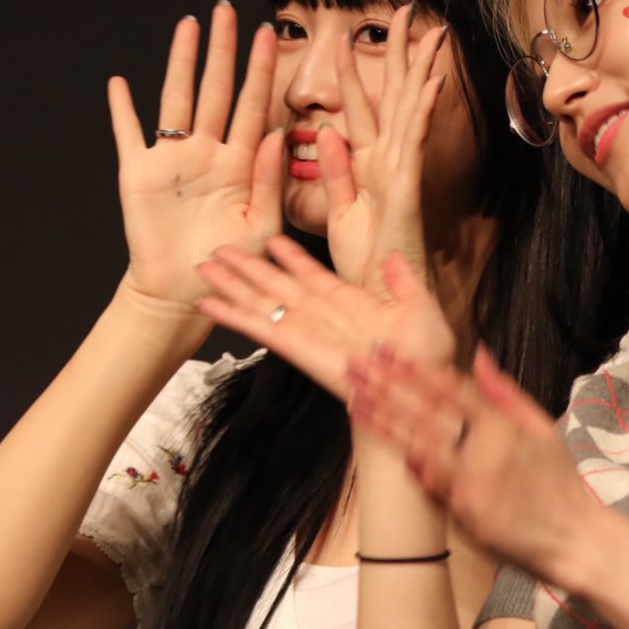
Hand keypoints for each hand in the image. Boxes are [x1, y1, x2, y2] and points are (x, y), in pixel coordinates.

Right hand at [109, 3, 283, 309]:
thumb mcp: (264, 226)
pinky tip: (119, 82)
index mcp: (241, 163)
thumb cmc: (231, 265)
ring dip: (181, 62)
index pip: (253, 105)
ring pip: (178, 99)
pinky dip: (122, 109)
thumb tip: (273, 135)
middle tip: (228, 10)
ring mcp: (173, 159)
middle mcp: (208, 152)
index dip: (260, 70)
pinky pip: (128, 134)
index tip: (269, 34)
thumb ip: (269, 181)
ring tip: (189, 26)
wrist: (185, 294)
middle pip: (217, 90)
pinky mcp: (139, 173)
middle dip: (223, 50)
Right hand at [198, 242, 455, 403]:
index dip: (291, 256)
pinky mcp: (294, 346)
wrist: (416, 390)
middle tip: (220, 249)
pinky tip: (208, 303)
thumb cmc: (424, 359)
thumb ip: (403, 281)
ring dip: (231, 285)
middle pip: (276, 284)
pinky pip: (258, 327)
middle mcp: (322, 316)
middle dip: (248, 268)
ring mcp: (305, 330)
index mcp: (351, 304)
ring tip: (204, 267)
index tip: (271, 239)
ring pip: (261, 301)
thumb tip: (393, 257)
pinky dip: (231, 315)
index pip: (313, 274)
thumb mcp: (420, 307)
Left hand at [319, 4, 448, 287]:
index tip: (349, 36)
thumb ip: (335, 172)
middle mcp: (387, 164)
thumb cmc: (362, 267)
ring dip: (419, 69)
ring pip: (409, 110)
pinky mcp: (405, 189)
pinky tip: (431, 81)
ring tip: (429, 31)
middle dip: (400, 55)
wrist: (378, 304)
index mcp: (367, 167)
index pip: (361, 109)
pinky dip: (421, 112)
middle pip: (393, 98)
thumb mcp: (338, 212)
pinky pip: (412, 143)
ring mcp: (400, 174)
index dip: (355, 72)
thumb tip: (327, 132)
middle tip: (406, 13)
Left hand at [349, 346, 597, 584]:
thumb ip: (505, 391)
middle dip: (387, 387)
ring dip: (383, 421)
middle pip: (425, 413)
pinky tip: (379, 441)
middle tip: (356, 366)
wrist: (573, 539)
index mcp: (504, 427)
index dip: (416, 370)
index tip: (389, 352)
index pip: (450, 390)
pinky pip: (427, 482)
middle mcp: (482, 453)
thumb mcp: (542, 427)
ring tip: (356, 399)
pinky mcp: (462, 513)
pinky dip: (405, 459)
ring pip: (417, 445)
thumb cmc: (560, 482)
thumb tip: (479, 355)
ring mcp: (469, 484)